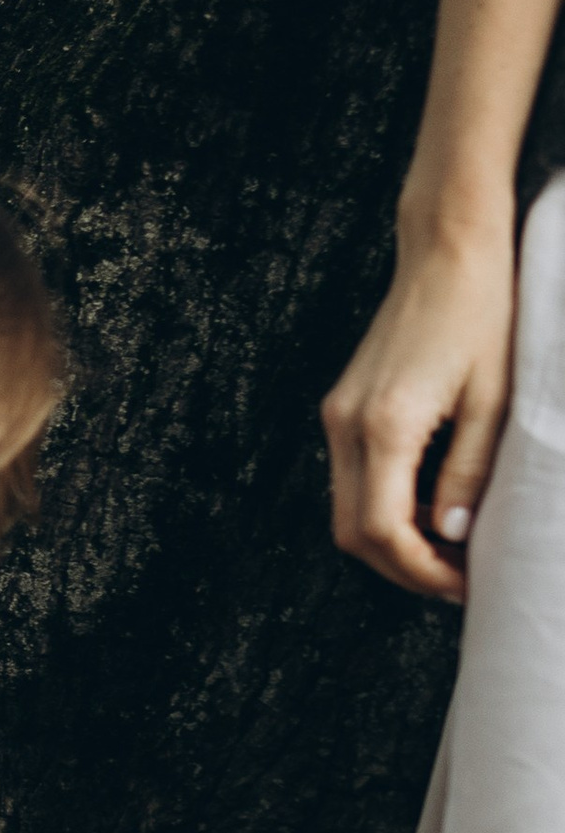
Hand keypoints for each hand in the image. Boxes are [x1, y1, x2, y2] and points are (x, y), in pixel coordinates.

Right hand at [322, 205, 516, 601]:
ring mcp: (337, 414)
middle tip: (457, 579)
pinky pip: (350, 478)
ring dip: (391, 542)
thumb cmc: (481, 313)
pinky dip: (382, 508)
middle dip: (402, 567)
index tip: (462, 583)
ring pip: (345, 510)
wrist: (447, 249)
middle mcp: (346, 423)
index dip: (420, 570)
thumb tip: (453, 532)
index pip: (384, 529)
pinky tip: (428, 509)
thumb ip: (470, 472)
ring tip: (447, 550)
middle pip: (352, 532)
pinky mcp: (343, 405)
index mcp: (385, 425)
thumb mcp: (494, 400)